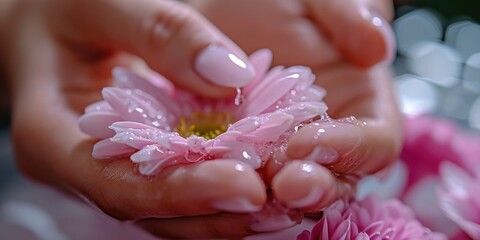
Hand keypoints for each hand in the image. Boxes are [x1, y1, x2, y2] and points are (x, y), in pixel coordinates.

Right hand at [3, 0, 267, 237]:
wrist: (44, 31)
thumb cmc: (59, 12)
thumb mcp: (98, 3)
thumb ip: (161, 32)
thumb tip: (230, 74)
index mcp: (51, 140)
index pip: (118, 187)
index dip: (183, 194)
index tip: (247, 187)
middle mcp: (83, 172)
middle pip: (153, 211)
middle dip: (216, 210)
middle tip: (277, 198)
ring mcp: (112, 172)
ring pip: (170, 211)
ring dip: (226, 208)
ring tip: (282, 197)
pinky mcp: (138, 163)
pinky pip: (181, 184)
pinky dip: (222, 183)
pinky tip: (262, 173)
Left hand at [189, 0, 402, 211]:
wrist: (221, 13)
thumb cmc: (275, 1)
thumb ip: (350, 12)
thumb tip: (377, 48)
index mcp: (360, 102)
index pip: (376, 142)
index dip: (352, 150)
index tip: (307, 142)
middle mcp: (326, 136)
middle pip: (334, 181)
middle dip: (310, 187)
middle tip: (281, 182)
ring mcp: (282, 152)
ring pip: (287, 192)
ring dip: (269, 198)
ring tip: (243, 186)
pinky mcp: (242, 158)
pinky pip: (241, 183)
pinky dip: (231, 187)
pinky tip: (211, 181)